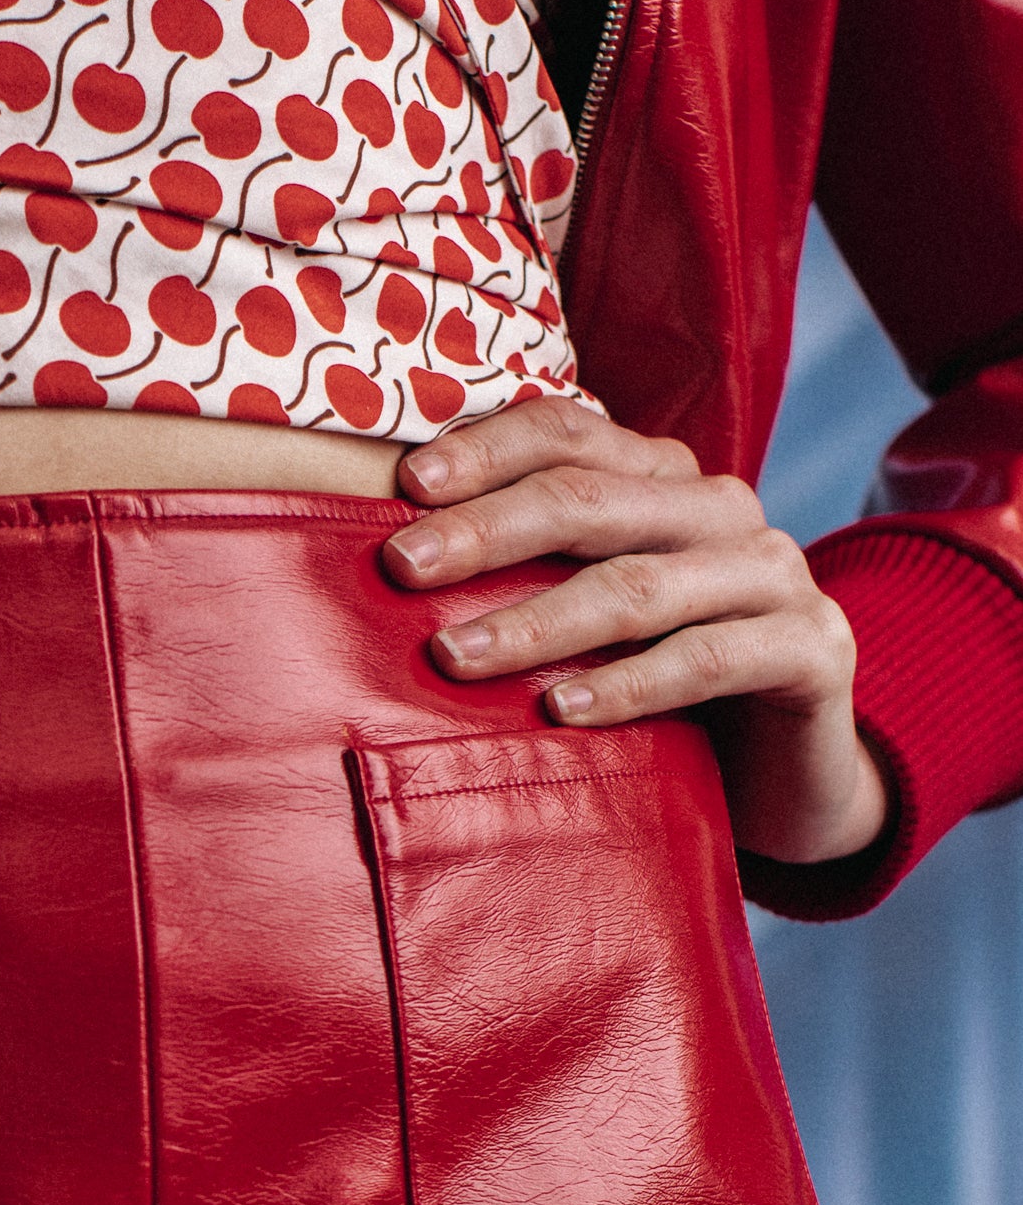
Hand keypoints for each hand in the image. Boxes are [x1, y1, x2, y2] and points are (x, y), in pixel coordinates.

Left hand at [381, 402, 888, 869]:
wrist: (788, 770)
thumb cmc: (660, 685)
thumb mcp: (591, 618)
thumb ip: (526, 573)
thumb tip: (389, 561)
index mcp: (663, 480)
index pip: (568, 435)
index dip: (487, 451)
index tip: (406, 486)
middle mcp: (721, 511)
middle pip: (589, 501)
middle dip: (487, 532)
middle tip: (402, 568)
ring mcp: (774, 575)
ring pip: (639, 586)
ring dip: (538, 621)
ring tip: (455, 656)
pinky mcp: (814, 649)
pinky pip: (709, 659)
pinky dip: (629, 685)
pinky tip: (560, 711)